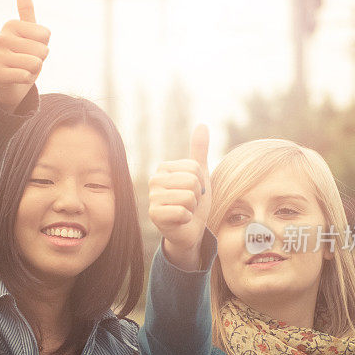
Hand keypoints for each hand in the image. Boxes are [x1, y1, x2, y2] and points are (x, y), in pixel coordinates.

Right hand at [0, 0, 50, 110]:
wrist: (11, 84)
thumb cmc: (23, 56)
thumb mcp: (29, 33)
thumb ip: (26, 11)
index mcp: (10, 25)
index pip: (46, 34)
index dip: (44, 45)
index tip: (31, 48)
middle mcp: (0, 37)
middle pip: (42, 49)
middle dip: (40, 59)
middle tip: (27, 61)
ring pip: (36, 63)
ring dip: (34, 70)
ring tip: (23, 69)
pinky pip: (26, 76)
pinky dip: (27, 80)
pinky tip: (18, 78)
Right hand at [149, 125, 210, 270]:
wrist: (189, 230)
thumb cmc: (194, 202)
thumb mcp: (200, 175)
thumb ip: (199, 151)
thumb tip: (202, 124)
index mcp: (164, 168)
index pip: (195, 168)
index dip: (201, 182)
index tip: (194, 191)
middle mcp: (154, 181)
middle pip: (192, 182)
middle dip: (197, 196)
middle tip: (189, 203)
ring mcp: (152, 198)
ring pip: (188, 197)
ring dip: (192, 208)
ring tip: (185, 211)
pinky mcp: (154, 215)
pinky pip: (182, 212)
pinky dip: (187, 219)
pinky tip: (180, 221)